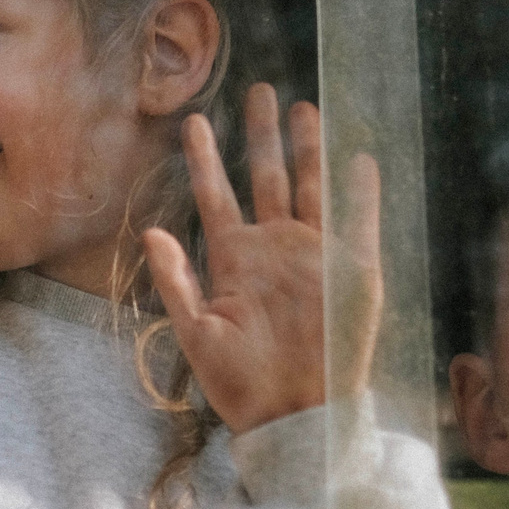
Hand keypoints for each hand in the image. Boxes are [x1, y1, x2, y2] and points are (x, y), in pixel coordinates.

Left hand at [142, 85, 382, 432]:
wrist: (296, 418)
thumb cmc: (241, 385)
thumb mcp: (196, 333)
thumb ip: (174, 281)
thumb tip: (149, 230)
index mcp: (235, 260)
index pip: (217, 196)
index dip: (205, 159)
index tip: (194, 120)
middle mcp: (274, 250)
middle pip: (267, 178)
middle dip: (263, 135)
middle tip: (260, 90)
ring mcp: (313, 257)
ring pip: (310, 188)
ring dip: (309, 149)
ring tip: (306, 107)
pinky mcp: (352, 273)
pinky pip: (358, 224)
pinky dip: (359, 193)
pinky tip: (359, 159)